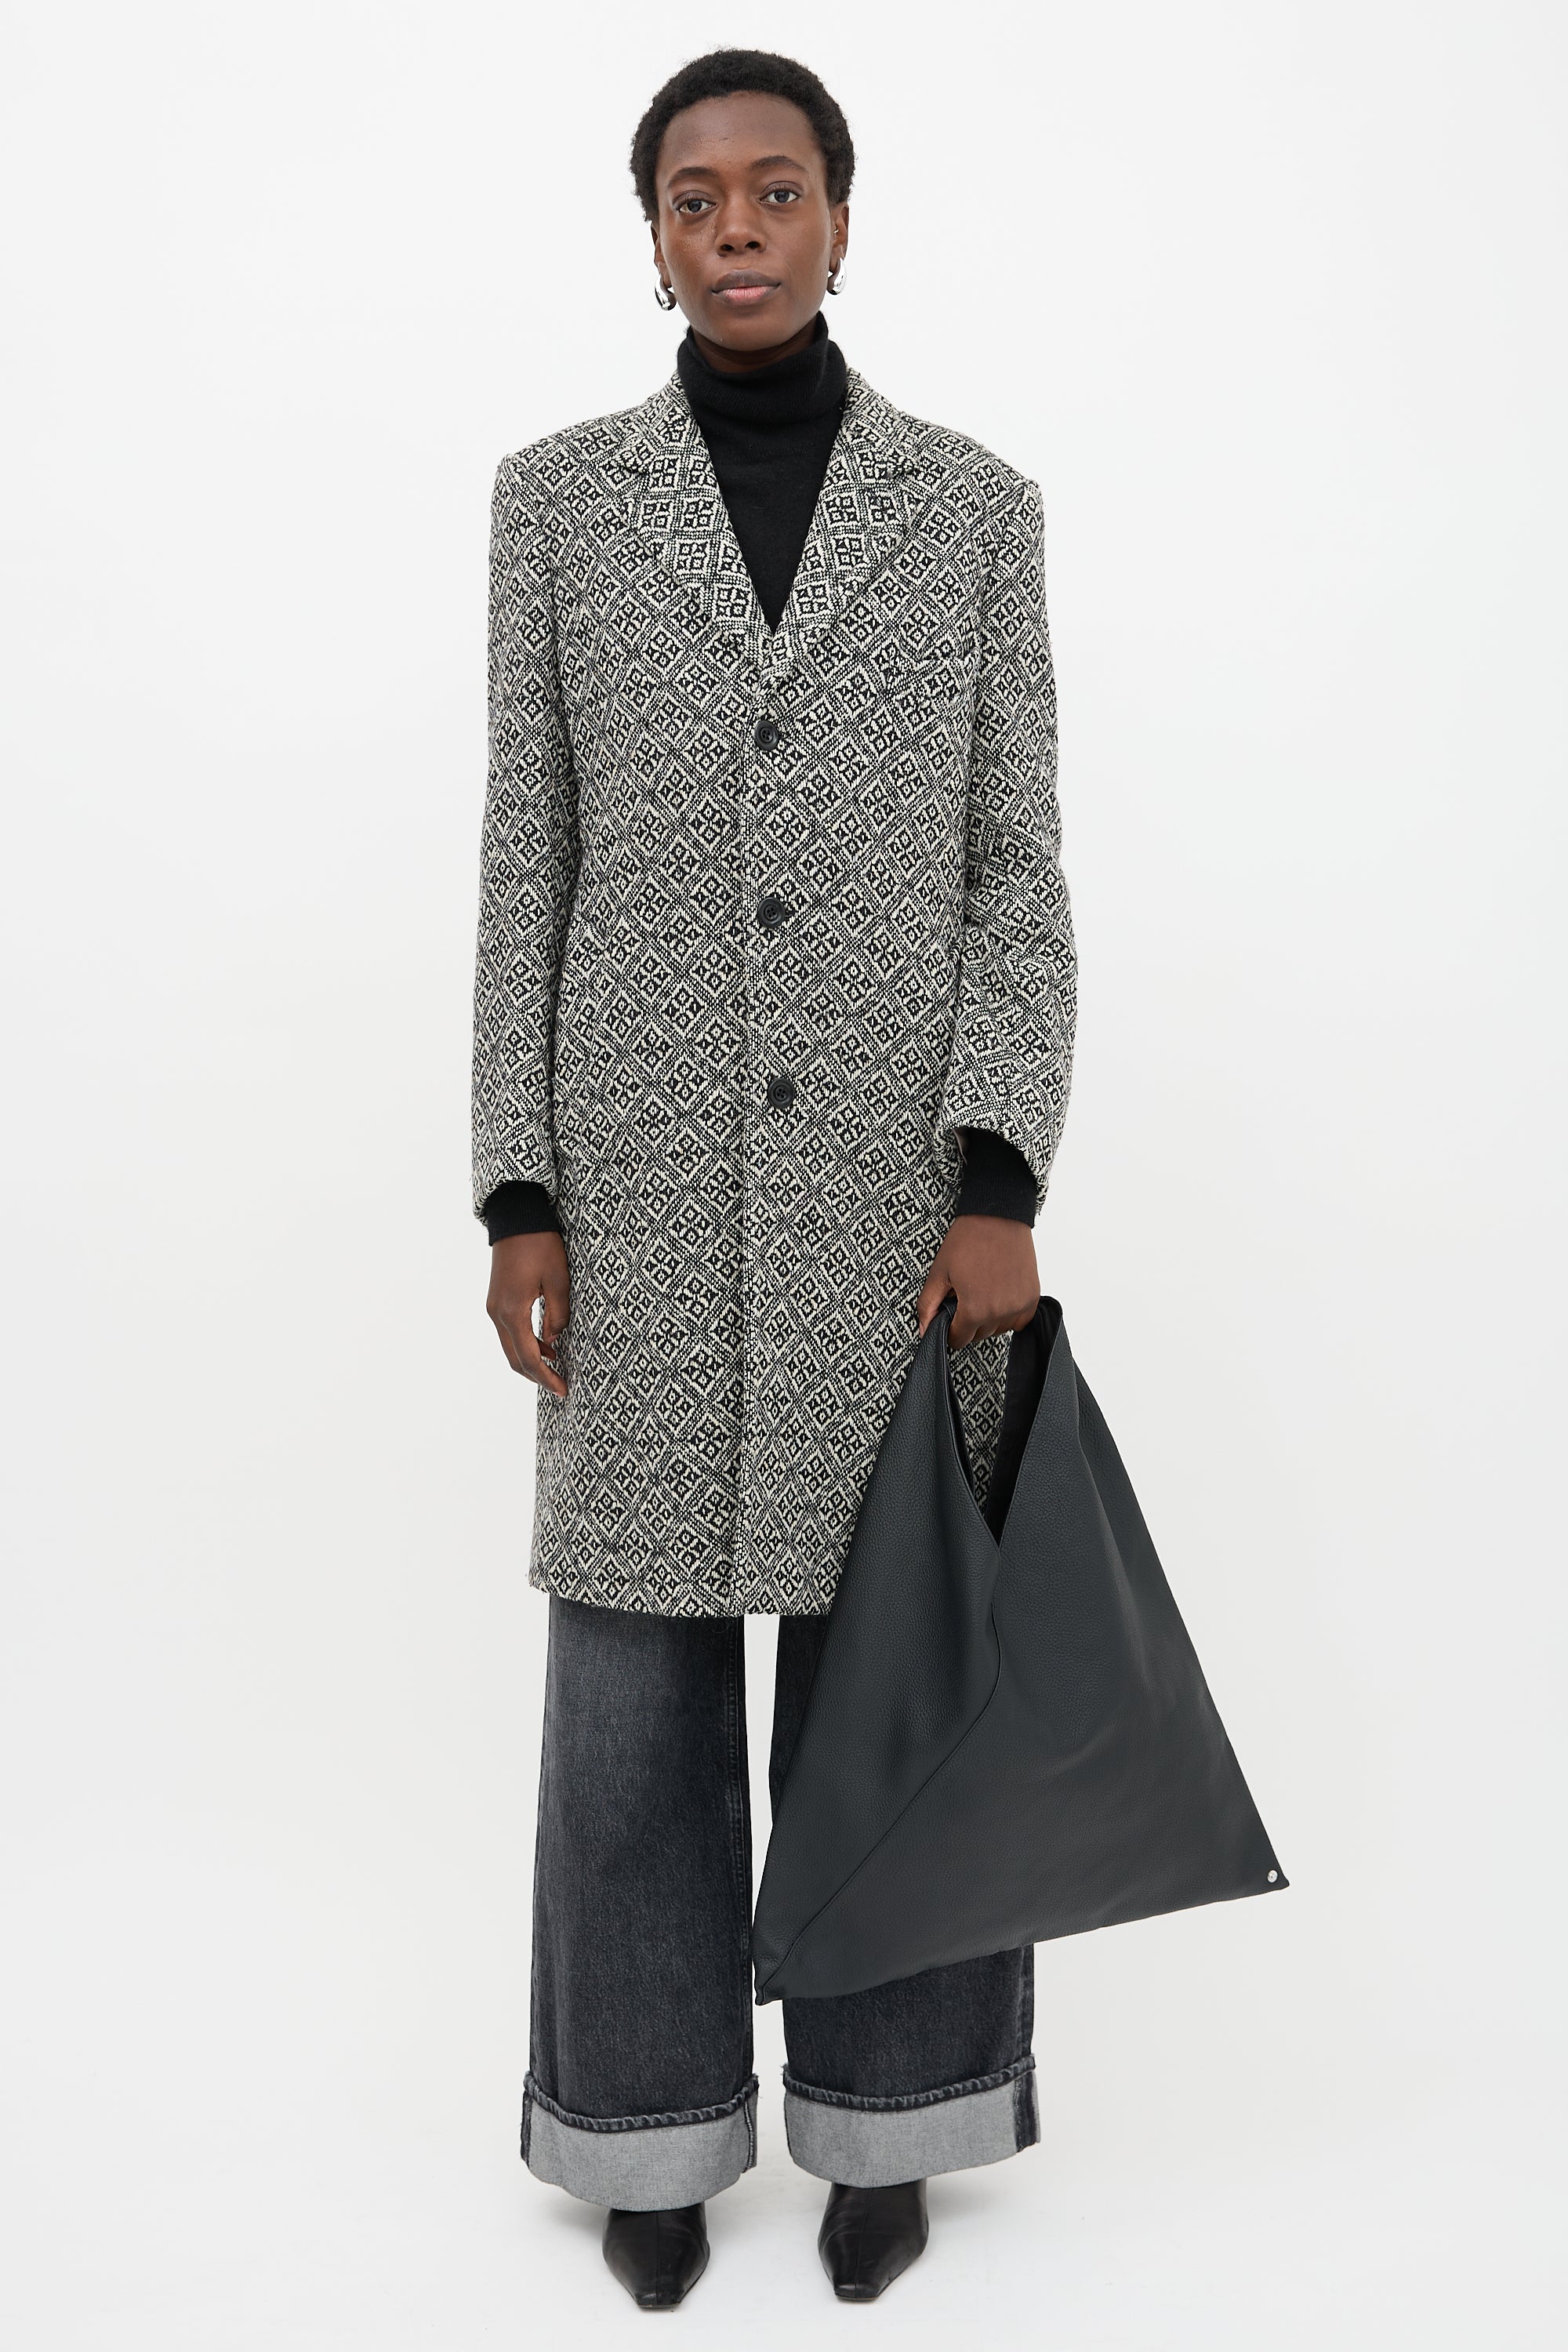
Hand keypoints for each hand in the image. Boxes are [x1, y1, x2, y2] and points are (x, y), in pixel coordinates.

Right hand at [487, 1231, 570, 1396]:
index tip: (563, 1390)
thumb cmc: (540, 1244)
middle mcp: (497, 1314)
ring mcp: (494, 1307)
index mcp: (512, 1312)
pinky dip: (526, 1344)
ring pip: (511, 1347)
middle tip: (560, 1387)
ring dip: (532, 1360)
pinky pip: (510, 1332)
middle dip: (537, 1376)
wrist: (516, 1218)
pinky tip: (547, 1345)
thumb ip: (558, 1315)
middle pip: (515, 1359)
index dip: (546, 1378)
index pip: (528, 1358)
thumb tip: (555, 1340)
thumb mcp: (559, 1280)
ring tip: (558, 1369)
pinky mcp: (498, 1300)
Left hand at [916, 1216, 1039, 1346]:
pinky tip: (999, 1294)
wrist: (997, 1215)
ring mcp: (1019, 1305)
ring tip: (982, 1291)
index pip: (959, 1340)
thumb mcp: (939, 1272)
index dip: (950, 1329)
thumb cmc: (967, 1240)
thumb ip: (927, 1306)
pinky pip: (1020, 1321)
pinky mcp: (1032, 1297)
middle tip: (965, 1295)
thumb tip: (924, 1331)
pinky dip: (1009, 1313)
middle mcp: (1000, 1313)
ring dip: (990, 1318)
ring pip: (999, 1328)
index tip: (950, 1316)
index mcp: (974, 1310)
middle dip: (969, 1321)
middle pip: (979, 1335)